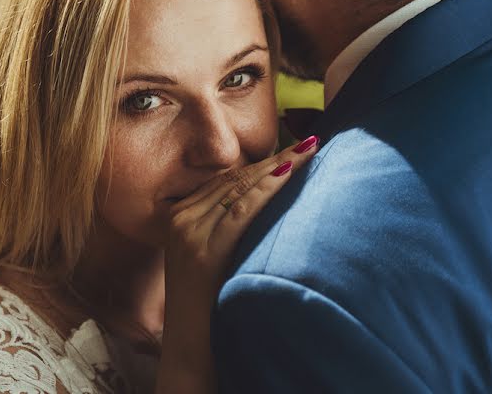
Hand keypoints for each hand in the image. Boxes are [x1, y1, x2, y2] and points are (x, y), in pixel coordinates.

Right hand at [156, 135, 320, 393]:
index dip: (262, 163)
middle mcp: (181, 217)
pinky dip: (267, 189)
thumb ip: (223, 231)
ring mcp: (188, 231)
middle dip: (276, 158)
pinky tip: (289, 173)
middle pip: (235, 178)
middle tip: (311, 142)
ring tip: (309, 150)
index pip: (227, 180)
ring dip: (279, 166)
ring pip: (240, 187)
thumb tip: (261, 208)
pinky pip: (240, 210)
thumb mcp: (210, 259)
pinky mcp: (201, 249)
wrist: (187, 348)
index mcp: (180, 216)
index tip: (294, 149)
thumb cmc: (208, 306)